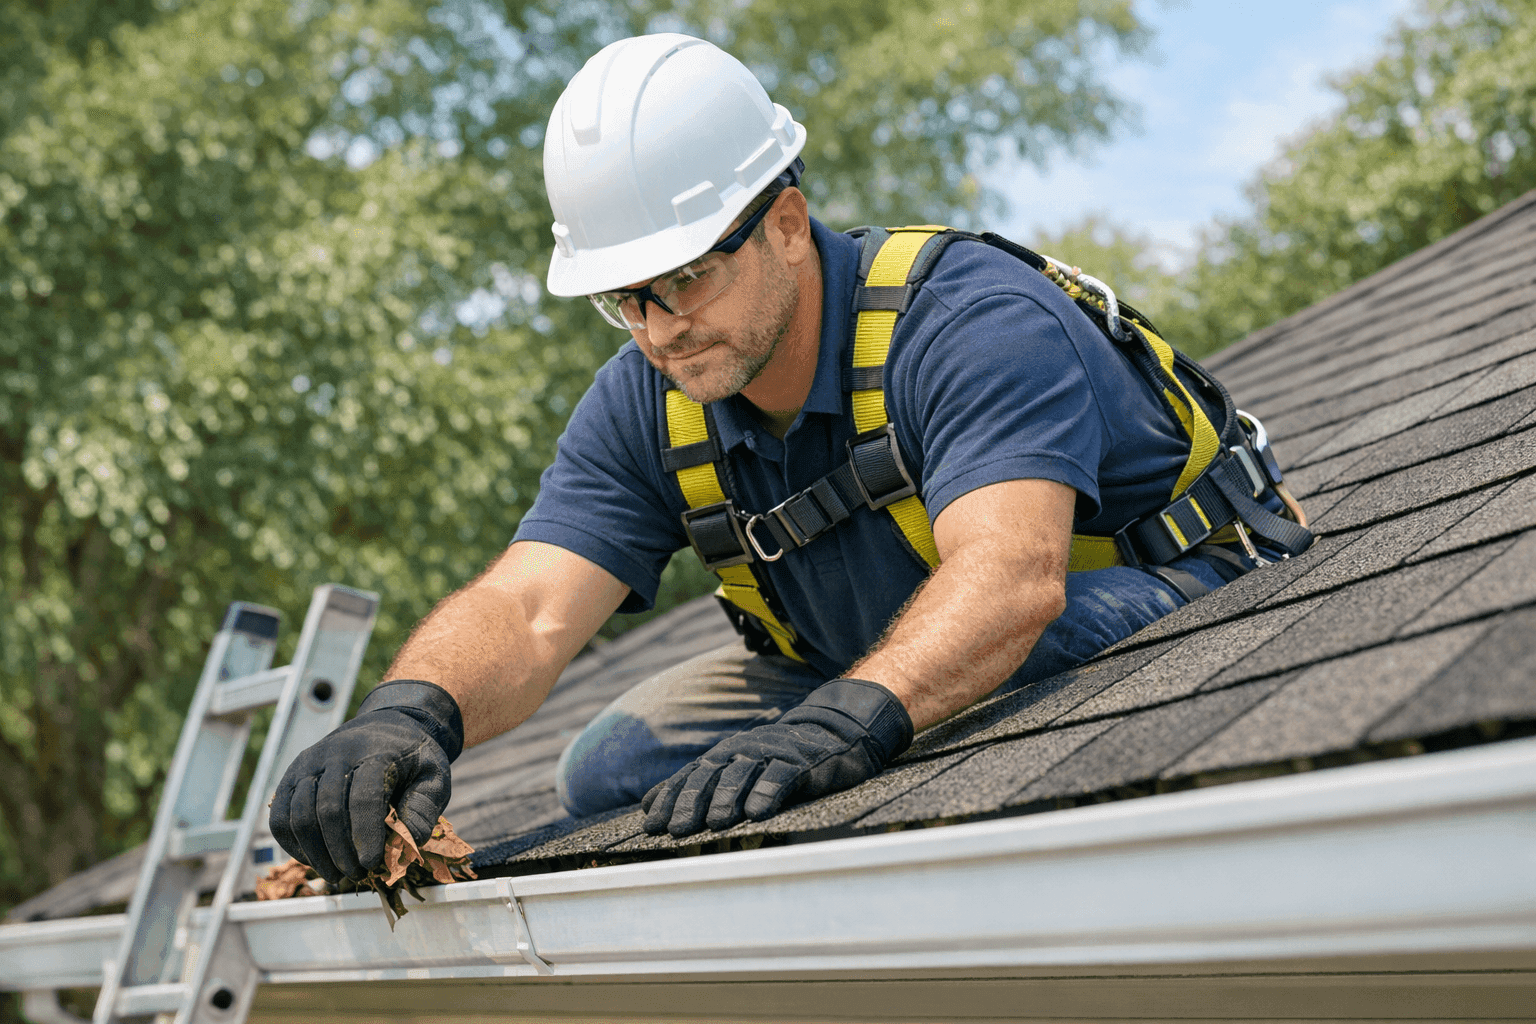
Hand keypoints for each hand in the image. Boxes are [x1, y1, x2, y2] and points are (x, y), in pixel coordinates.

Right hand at [269, 679, 463, 882]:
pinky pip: (279, 816)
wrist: (386, 726)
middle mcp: (335, 753)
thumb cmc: (411, 759)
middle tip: (357, 876)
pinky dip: (293, 844)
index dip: (366, 834)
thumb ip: (423, 809)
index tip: (372, 864)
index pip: (364, 796)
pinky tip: (314, 861)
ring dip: (316, 853)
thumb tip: (407, 844)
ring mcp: (308, 763)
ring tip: (337, 876)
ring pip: (299, 815)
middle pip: (328, 809)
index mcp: (375, 751)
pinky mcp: (290, 776)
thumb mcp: (434, 776)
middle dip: (341, 851)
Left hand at [642, 678, 912, 837]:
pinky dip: (768, 793)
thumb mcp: (735, 768)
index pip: (689, 777)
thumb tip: (647, 805)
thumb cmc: (778, 759)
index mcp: (723, 755)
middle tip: (676, 830)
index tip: (651, 826)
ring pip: (741, 774)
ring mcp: (771, 754)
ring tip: (714, 825)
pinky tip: (757, 814)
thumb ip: (696, 785)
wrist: (834, 733)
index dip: (669, 800)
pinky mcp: (801, 762)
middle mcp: (742, 751)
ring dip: (726, 799)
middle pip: (710, 776)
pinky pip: (781, 777)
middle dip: (690, 802)